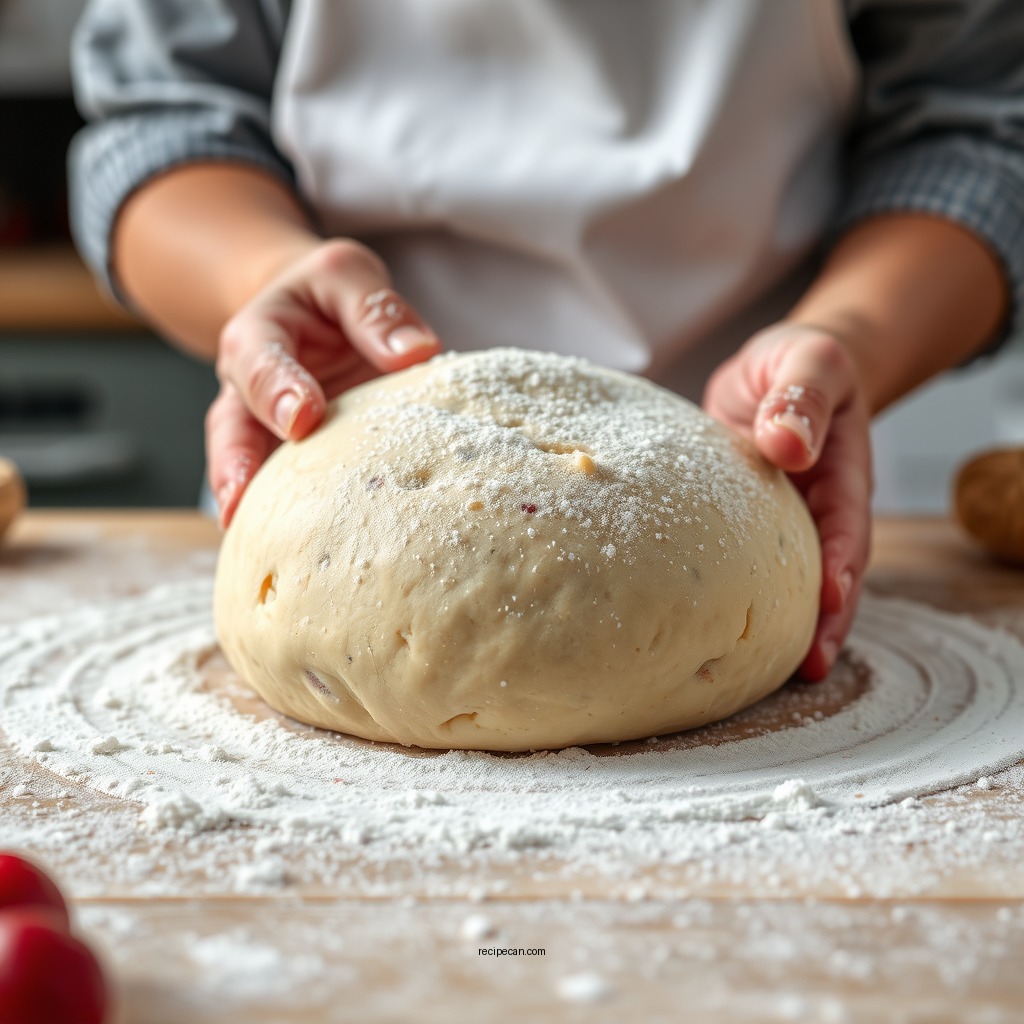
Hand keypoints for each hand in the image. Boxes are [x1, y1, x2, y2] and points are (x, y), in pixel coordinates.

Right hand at [207, 239, 440, 526]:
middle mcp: (249, 388)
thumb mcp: (347, 275)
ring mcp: (263, 429)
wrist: (310, 314)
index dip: (277, 388)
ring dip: (250, 502)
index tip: (303, 416)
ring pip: (245, 466)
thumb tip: (416, 351)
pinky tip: (305, 554)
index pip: (260, 359)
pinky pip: (279, 488)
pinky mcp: (287, 456)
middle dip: (236, 463)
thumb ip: (374, 308)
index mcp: (260, 334)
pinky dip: (283, 518)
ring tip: (252, 542)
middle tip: (243, 500)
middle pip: (231, 427)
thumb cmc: (329, 296)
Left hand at [702, 323, 872, 680]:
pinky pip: (749, 566)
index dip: (842, 566)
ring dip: (786, 625)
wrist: (780, 367)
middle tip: (808, 666)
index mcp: (840, 473)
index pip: (847, 527)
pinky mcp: (747, 527)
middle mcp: (816, 508)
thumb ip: (801, 395)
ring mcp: (783, 522)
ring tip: (767, 674)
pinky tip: (710, 630)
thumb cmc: (797, 362)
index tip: (830, 600)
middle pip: (829, 573)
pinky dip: (739, 598)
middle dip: (825, 621)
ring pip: (788, 580)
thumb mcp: (807, 360)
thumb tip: (788, 443)